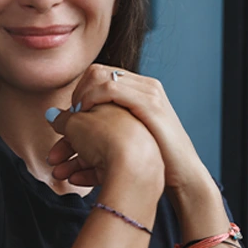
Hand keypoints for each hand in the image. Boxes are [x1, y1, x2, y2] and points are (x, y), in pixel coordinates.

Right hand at [46, 100, 163, 193]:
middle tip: (53, 158)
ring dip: (73, 164)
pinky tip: (74, 179)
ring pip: (96, 154)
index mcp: (115, 105)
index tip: (57, 132)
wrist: (134, 165)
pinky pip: (106, 169)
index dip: (69, 122)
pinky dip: (88, 174)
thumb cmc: (108, 136)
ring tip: (58, 173)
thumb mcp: (75, 122)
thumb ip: (62, 119)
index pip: (89, 112)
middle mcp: (125, 124)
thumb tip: (54, 115)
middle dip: (67, 149)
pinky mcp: (131, 168)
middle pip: (90, 136)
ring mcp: (130, 146)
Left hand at [47, 64, 214, 196]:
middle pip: (96, 72)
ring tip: (73, 119)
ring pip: (99, 77)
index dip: (81, 92)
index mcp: (141, 91)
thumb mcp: (129, 138)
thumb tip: (64, 122)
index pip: (100, 75)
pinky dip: (91, 99)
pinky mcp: (149, 103)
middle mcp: (145, 86)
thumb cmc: (155, 162)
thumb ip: (104, 126)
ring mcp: (148, 92)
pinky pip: (109, 88)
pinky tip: (85, 117)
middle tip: (70, 117)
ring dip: (80, 98)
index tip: (73, 115)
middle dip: (77, 93)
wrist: (183, 175)